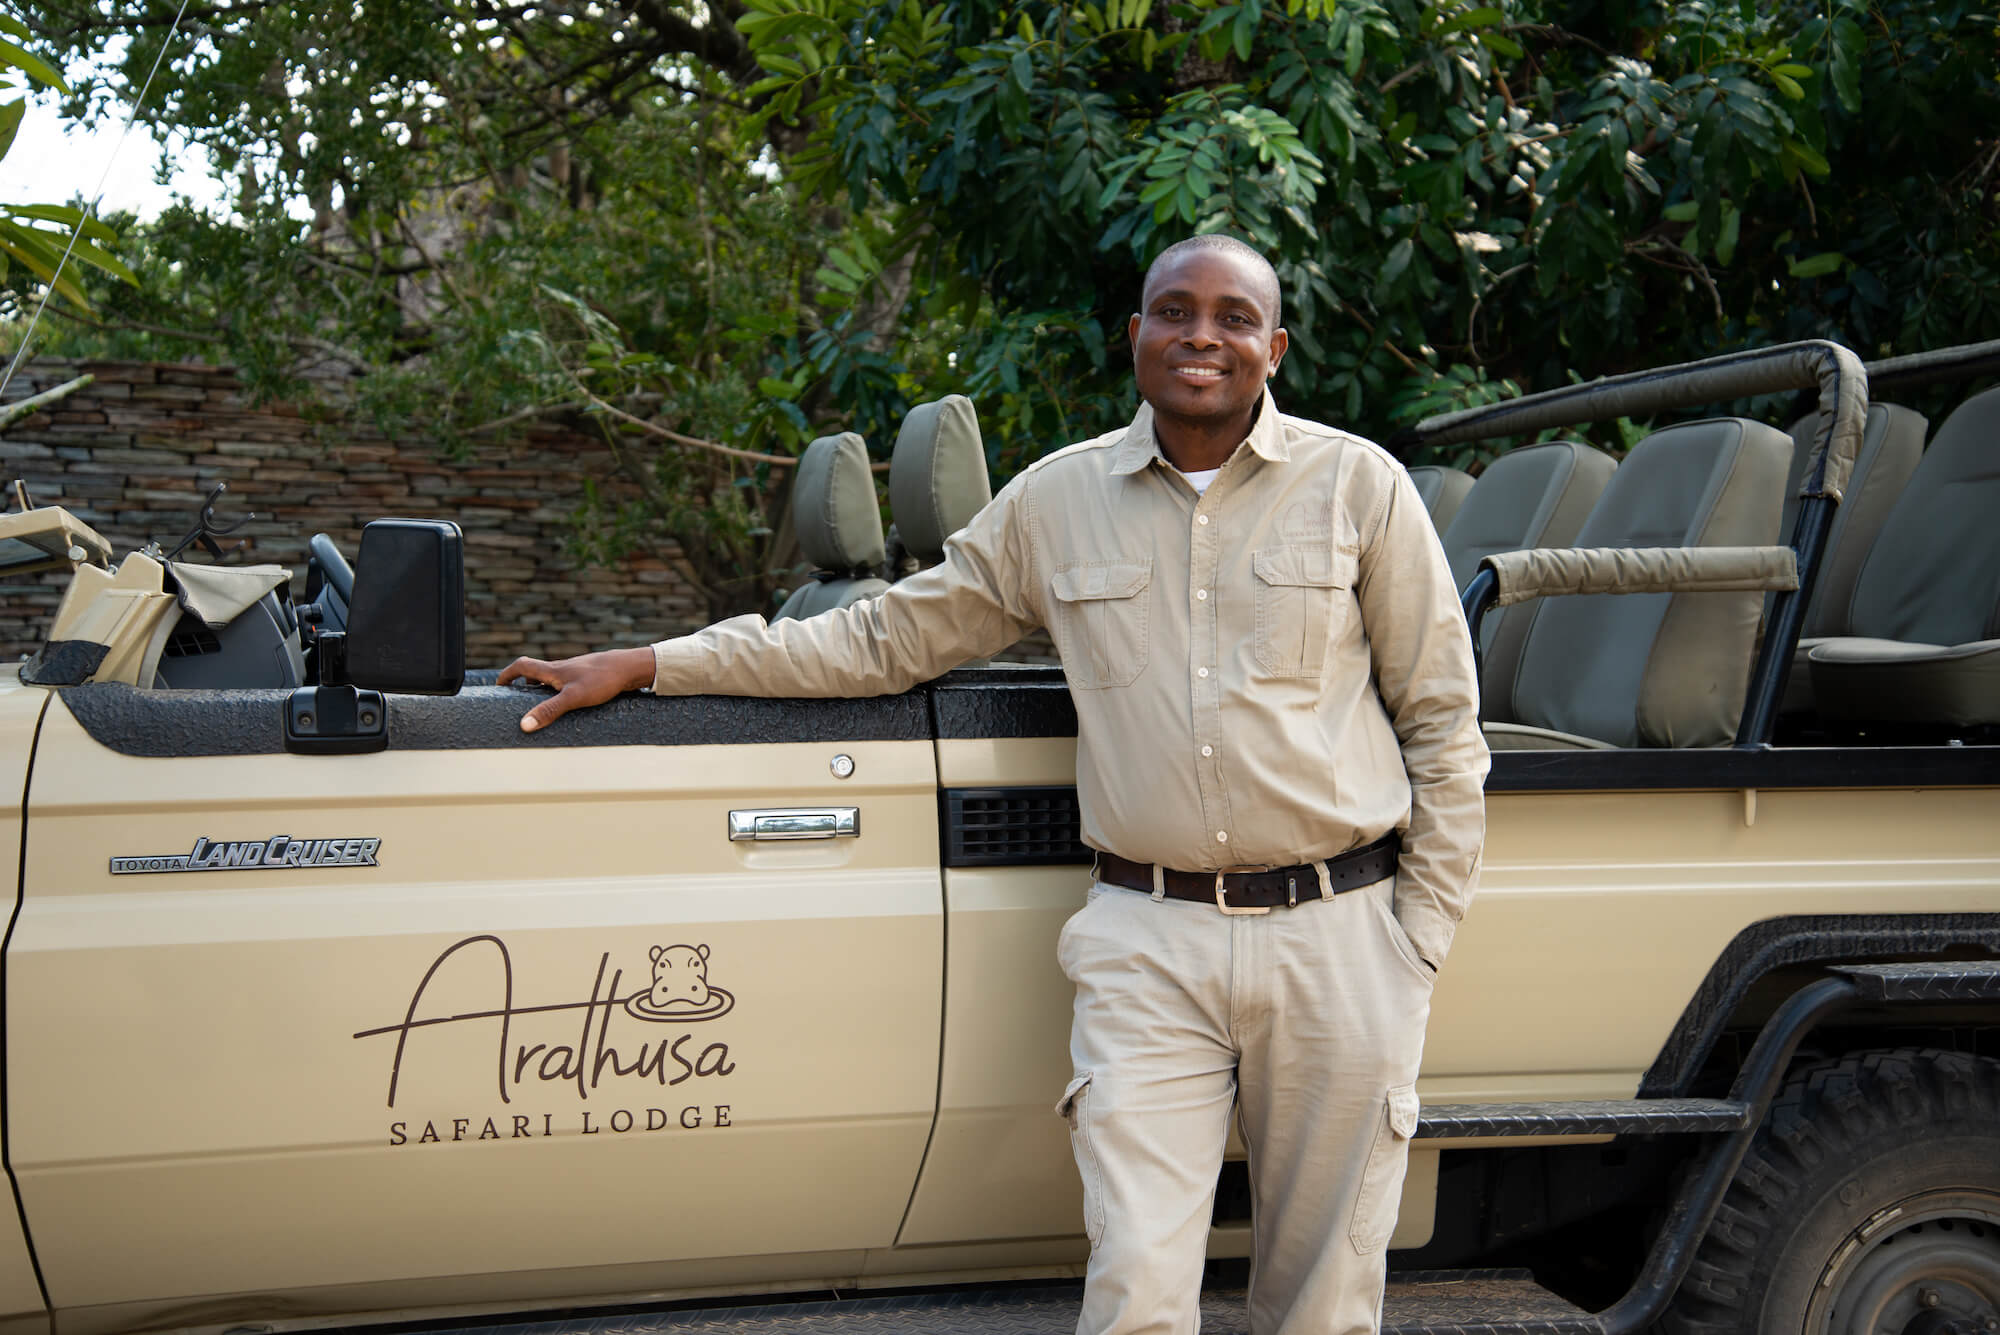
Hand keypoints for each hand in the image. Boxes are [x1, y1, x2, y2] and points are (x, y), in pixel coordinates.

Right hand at [498, 647, 655, 732]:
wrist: (630, 668)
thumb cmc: (602, 680)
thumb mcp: (572, 698)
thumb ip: (549, 711)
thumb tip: (524, 725)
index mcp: (552, 670)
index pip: (522, 666)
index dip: (507, 675)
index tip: (499, 687)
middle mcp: (561, 668)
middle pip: (534, 673)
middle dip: (523, 686)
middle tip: (518, 703)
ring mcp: (574, 672)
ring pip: (551, 680)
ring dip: (542, 692)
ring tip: (541, 710)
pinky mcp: (587, 677)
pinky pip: (566, 685)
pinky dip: (559, 694)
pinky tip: (568, 708)